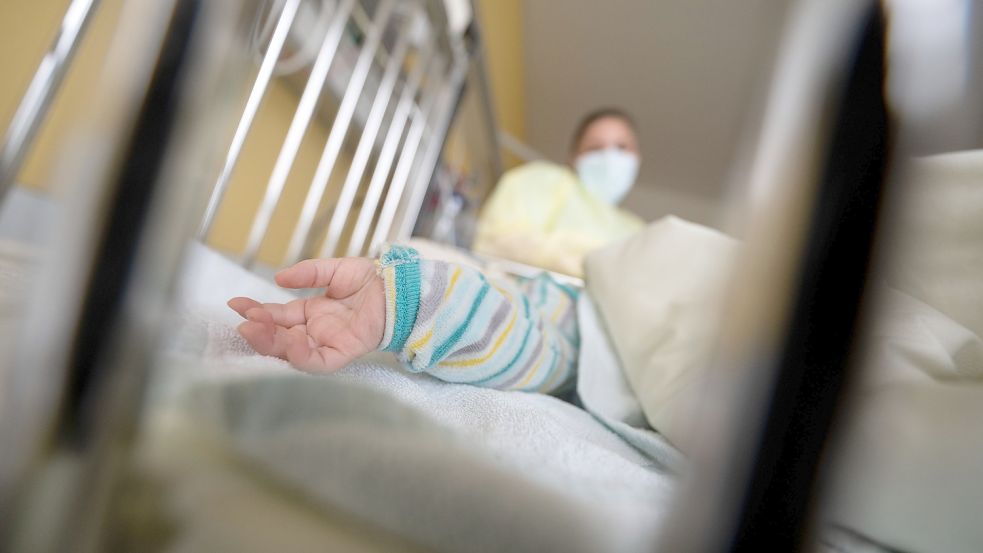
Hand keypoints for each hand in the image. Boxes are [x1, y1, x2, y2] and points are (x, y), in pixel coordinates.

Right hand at [228, 257, 384, 372]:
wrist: (400, 286)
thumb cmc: (371, 279)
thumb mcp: (334, 270)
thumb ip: (308, 274)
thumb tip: (278, 278)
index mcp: (311, 313)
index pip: (277, 316)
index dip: (257, 312)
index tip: (236, 304)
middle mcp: (316, 331)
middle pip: (280, 338)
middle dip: (259, 332)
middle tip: (243, 323)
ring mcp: (329, 343)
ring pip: (294, 352)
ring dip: (273, 344)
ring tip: (256, 330)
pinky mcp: (344, 352)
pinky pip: (319, 361)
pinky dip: (303, 356)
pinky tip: (291, 342)